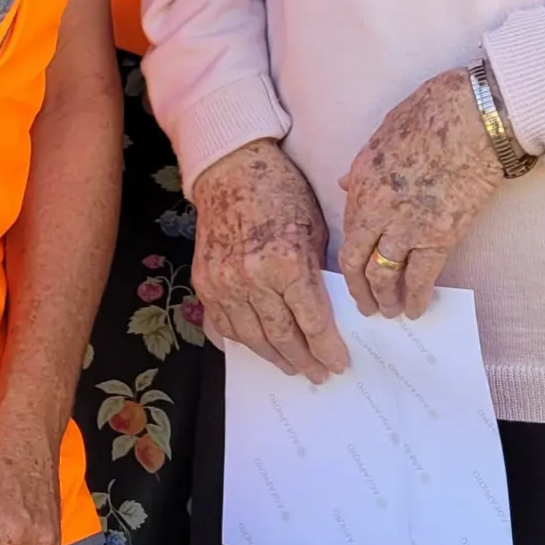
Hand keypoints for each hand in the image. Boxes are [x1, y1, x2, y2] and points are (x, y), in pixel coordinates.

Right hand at [191, 140, 348, 382]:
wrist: (231, 171)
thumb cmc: (281, 192)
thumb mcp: (314, 228)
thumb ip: (317, 272)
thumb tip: (328, 311)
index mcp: (286, 262)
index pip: (312, 321)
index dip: (328, 348)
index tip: (339, 363)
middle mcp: (252, 278)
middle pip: (283, 336)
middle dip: (305, 359)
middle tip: (319, 373)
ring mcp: (224, 283)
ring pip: (252, 338)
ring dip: (275, 357)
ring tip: (292, 368)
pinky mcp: (205, 282)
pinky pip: (225, 324)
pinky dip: (243, 341)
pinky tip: (259, 348)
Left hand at [337, 68, 504, 320]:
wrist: (476, 117)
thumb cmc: (435, 111)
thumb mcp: (385, 130)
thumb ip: (364, 163)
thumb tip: (346, 182)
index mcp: (362, 180)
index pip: (349, 228)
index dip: (352, 252)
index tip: (356, 267)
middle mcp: (377, 209)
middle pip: (355, 261)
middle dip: (358, 289)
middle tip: (364, 304)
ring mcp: (406, 226)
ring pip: (382, 276)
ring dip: (383, 299)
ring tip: (389, 311)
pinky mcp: (439, 236)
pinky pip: (420, 277)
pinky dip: (416, 298)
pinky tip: (417, 310)